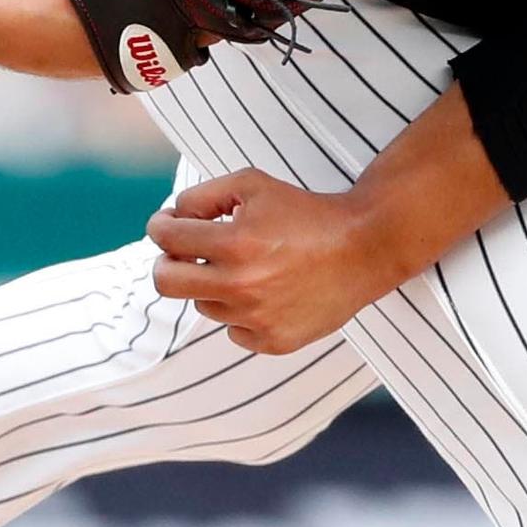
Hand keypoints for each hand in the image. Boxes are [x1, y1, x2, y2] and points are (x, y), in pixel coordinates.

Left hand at [147, 171, 414, 353]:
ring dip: (213, 285)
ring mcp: (256, 320)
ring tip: (247, 268)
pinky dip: (241, 313)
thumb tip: (174, 218)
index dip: (161, 225)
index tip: (168, 225)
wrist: (364, 248)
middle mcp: (241, 286)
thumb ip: (203, 196)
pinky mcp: (273, 341)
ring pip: (203, 304)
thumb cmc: (308, 213)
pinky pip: (233, 330)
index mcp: (234, 244)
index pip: (166, 238)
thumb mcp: (253, 184)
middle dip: (168, 262)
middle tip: (185, 252)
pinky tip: (267, 292)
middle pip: (165, 283)